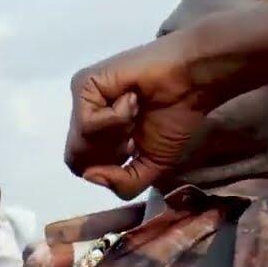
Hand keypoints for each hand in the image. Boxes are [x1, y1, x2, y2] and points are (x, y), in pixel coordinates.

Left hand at [65, 30, 212, 198]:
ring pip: (80, 144)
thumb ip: (123, 184)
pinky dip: (116, 119)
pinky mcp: (82, 85)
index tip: (134, 149)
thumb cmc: (174, 117)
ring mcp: (81, 101)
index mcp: (97, 136)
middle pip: (76, 159)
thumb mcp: (151, 166)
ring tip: (136, 112)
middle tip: (134, 133)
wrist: (191, 81)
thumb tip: (90, 175)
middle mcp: (84, 117)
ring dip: (117, 136)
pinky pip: (87, 123)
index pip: (83, 167)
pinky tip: (132, 98)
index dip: (110, 168)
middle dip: (110, 156)